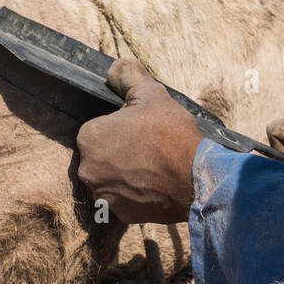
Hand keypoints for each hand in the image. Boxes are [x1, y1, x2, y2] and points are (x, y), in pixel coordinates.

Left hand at [76, 58, 201, 224]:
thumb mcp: (152, 94)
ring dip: (126, 172)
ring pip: (111, 177)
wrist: (195, 180)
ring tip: (154, 166)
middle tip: (148, 147)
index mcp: (89, 137)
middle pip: (101, 154)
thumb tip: (113, 69)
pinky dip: (135, 192)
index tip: (140, 129)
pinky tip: (155, 184)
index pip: (98, 128)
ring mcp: (103, 194)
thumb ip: (128, 76)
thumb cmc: (171, 135)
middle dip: (120, 150)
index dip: (120, 126)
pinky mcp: (119, 214)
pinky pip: (123, 198)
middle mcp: (87, 169)